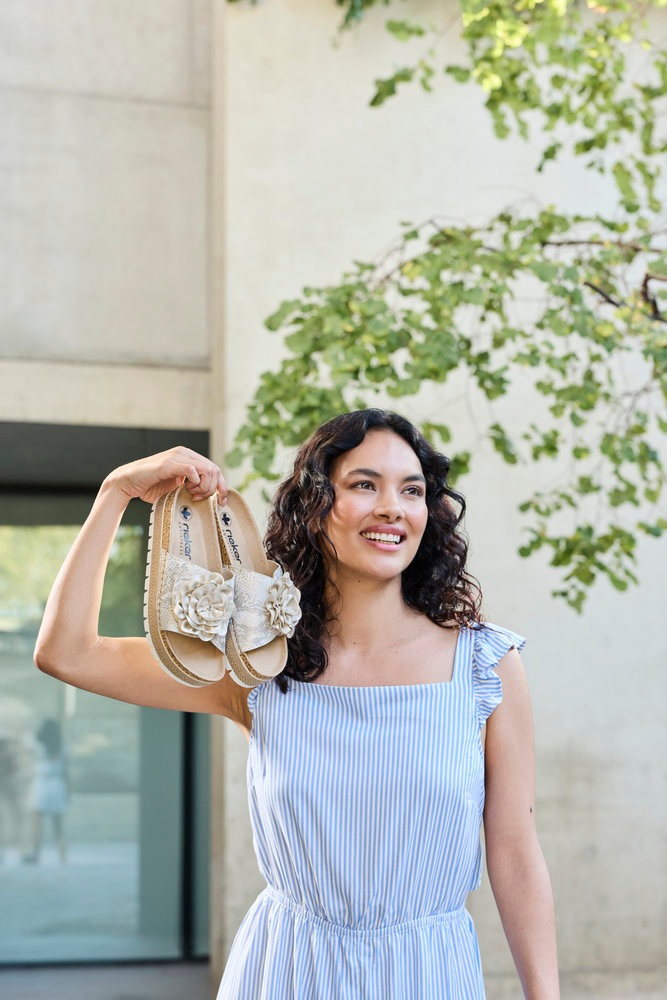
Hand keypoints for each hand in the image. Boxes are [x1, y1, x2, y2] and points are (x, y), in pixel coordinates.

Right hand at [103, 447, 227, 505]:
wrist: (128, 483)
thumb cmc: (151, 487)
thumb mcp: (177, 487)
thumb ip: (192, 486)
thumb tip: (212, 497)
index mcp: (189, 457)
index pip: (215, 469)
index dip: (222, 486)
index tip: (222, 502)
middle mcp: (185, 453)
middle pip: (214, 469)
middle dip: (212, 489)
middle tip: (198, 498)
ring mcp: (177, 456)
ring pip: (207, 469)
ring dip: (203, 487)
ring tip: (191, 494)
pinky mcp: (169, 463)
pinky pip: (192, 470)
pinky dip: (194, 483)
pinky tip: (185, 490)